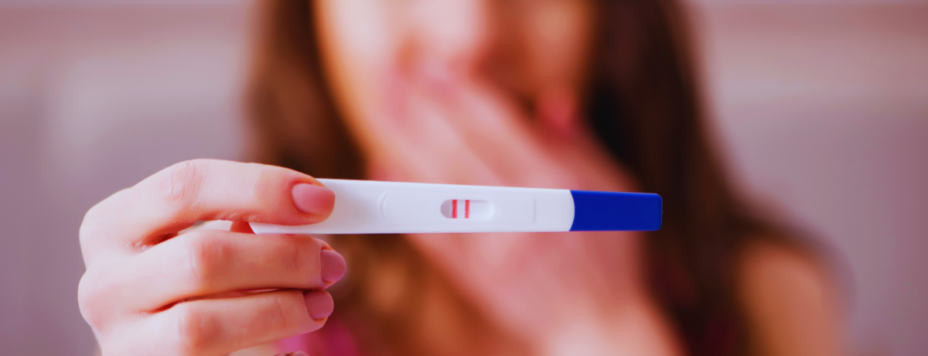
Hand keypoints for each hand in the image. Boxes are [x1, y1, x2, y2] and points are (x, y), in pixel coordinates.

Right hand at [77, 159, 346, 355]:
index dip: (260, 190)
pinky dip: (270, 355)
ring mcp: (122, 340)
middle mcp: (106, 283)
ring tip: (319, 304)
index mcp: (113, 225)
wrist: (160, 347)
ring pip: (203, 325)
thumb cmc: (194, 282)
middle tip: (331, 263)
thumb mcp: (208, 238)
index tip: (322, 203)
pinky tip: (293, 349)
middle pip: (202, 258)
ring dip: (279, 311)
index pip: (186, 187)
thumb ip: (249, 220)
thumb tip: (316, 207)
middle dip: (282, 258)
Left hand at [367, 68, 660, 350]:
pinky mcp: (479, 278)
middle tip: (391, 79)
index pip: (501, 128)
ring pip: (443, 187)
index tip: (434, 69)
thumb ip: (580, 146)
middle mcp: (524, 211)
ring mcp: (498, 246)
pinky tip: (386, 174)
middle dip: (425, 111)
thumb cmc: (613, 255)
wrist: (602, 325)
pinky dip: (409, 203)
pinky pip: (437, 236)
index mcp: (558, 184)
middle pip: (464, 151)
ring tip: (381, 112)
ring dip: (408, 147)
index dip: (464, 95)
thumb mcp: (612, 192)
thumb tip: (552, 103)